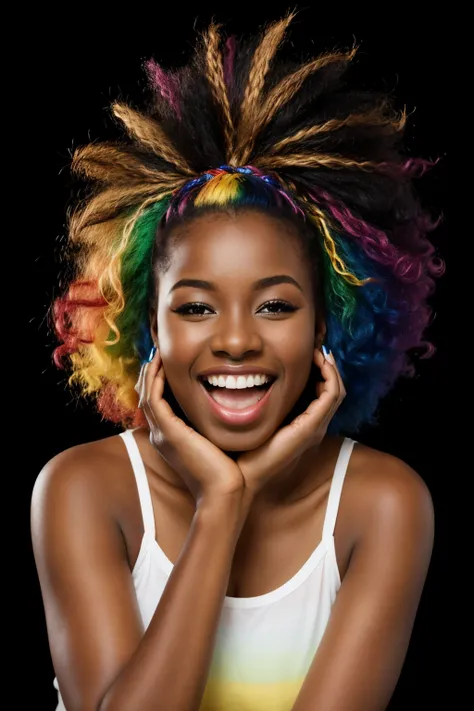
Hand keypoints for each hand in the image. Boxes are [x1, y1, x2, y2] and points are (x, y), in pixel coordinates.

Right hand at [137, 347, 244, 505]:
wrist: (225, 493)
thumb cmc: (229, 473)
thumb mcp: (219, 443)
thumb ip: (215, 426)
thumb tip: (230, 408)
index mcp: (172, 439)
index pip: (158, 404)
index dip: (160, 382)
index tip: (170, 363)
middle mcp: (162, 436)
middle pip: (147, 396)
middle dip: (152, 373)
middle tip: (160, 352)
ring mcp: (162, 434)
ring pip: (146, 394)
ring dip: (151, 371)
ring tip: (159, 352)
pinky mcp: (167, 432)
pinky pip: (153, 398)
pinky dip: (155, 380)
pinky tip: (162, 364)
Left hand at [236, 348, 345, 497]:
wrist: (243, 476)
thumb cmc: (242, 453)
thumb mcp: (252, 422)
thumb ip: (256, 406)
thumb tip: (242, 382)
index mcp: (302, 425)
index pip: (321, 394)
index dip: (318, 372)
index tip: (306, 354)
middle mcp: (313, 425)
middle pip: (332, 389)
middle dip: (326, 366)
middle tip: (316, 348)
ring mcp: (315, 426)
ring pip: (336, 390)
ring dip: (330, 368)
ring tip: (319, 351)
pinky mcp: (312, 426)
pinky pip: (332, 395)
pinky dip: (330, 376)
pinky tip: (319, 362)